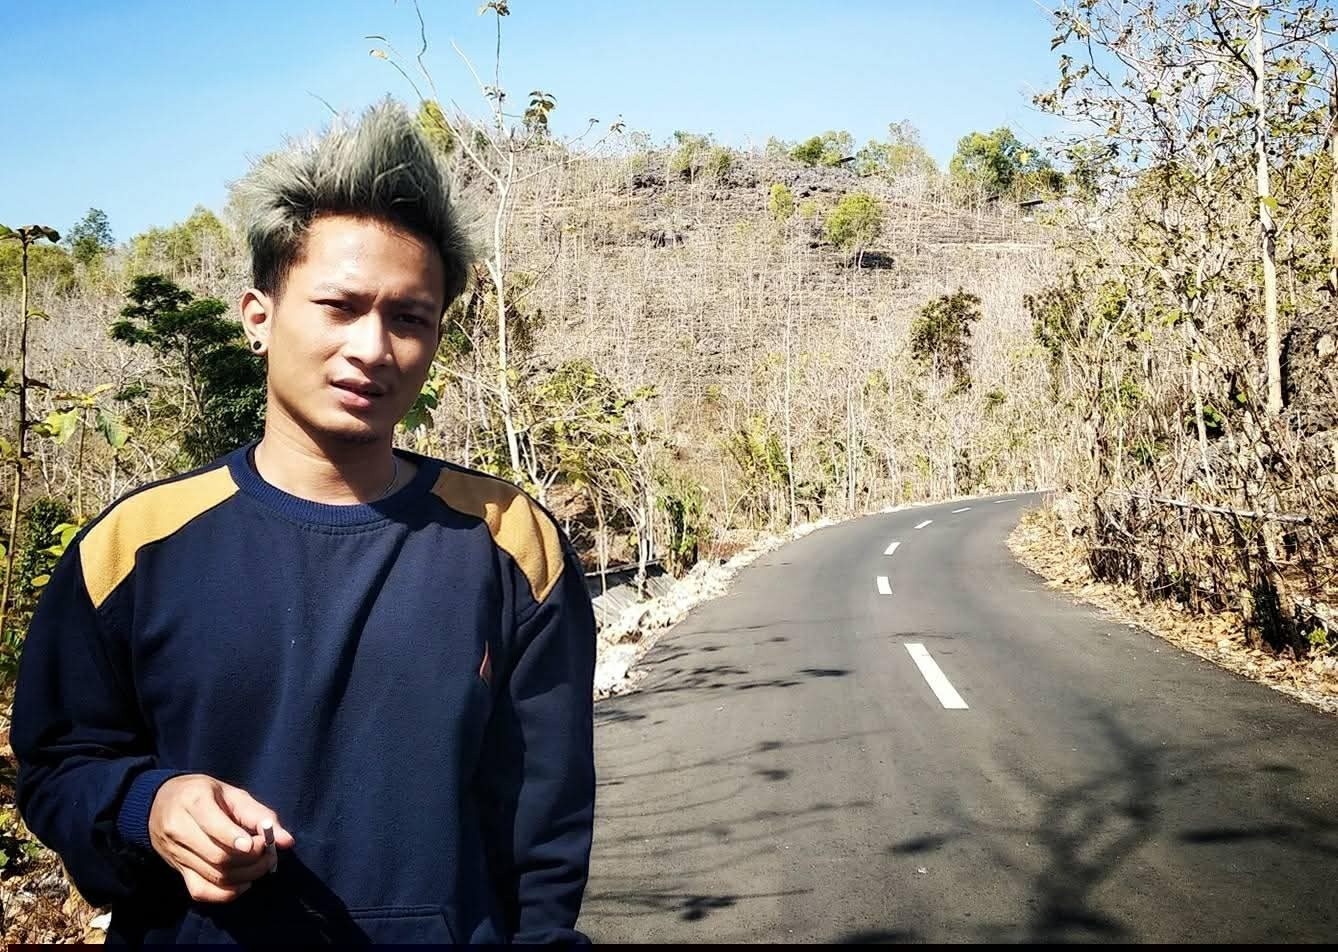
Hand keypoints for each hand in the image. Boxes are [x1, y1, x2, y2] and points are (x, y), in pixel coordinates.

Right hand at [148, 774, 295, 902]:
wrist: (159, 804)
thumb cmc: (202, 794)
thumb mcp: (231, 794)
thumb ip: (259, 815)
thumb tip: (287, 841)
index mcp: (193, 802)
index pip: (214, 826)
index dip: (239, 840)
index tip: (261, 845)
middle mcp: (179, 830)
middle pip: (217, 856)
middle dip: (251, 860)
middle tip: (270, 855)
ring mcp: (176, 854)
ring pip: (213, 876)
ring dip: (246, 876)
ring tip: (262, 866)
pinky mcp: (178, 871)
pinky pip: (201, 892)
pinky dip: (227, 894)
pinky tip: (243, 883)